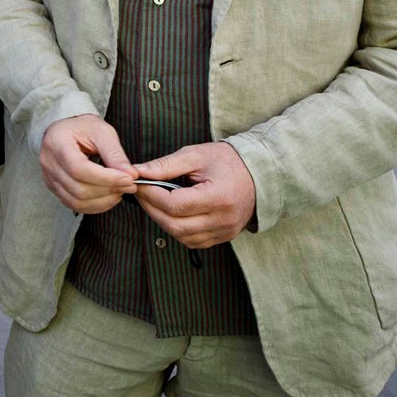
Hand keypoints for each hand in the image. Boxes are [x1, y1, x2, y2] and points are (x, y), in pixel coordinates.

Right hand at [40, 114, 136, 213]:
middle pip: (78, 189)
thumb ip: (115, 154)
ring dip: (104, 200)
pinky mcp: (56, 189)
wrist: (66, 130)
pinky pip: (75, 205)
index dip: (106, 178)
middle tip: (130, 184)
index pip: (79, 169)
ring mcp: (50, 178)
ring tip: (120, 190)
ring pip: (77, 201)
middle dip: (108, 190)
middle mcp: (49, 163)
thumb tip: (131, 174)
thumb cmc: (83, 127)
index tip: (128, 178)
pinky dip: (96, 205)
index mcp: (57, 143)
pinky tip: (109, 196)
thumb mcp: (102, 132)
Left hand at [133, 141, 256, 247]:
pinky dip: (177, 230)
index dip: (151, 195)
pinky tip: (172, 213)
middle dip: (152, 209)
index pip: (175, 205)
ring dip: (162, 221)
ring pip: (182, 237)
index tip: (139, 183)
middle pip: (175, 225)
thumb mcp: (195, 155)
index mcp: (218, 197)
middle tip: (142, 193)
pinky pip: (194, 242)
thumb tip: (138, 172)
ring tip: (155, 202)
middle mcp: (223, 220)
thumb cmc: (227, 161)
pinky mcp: (224, 237)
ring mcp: (225, 232)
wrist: (259, 174)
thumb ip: (165, 165)